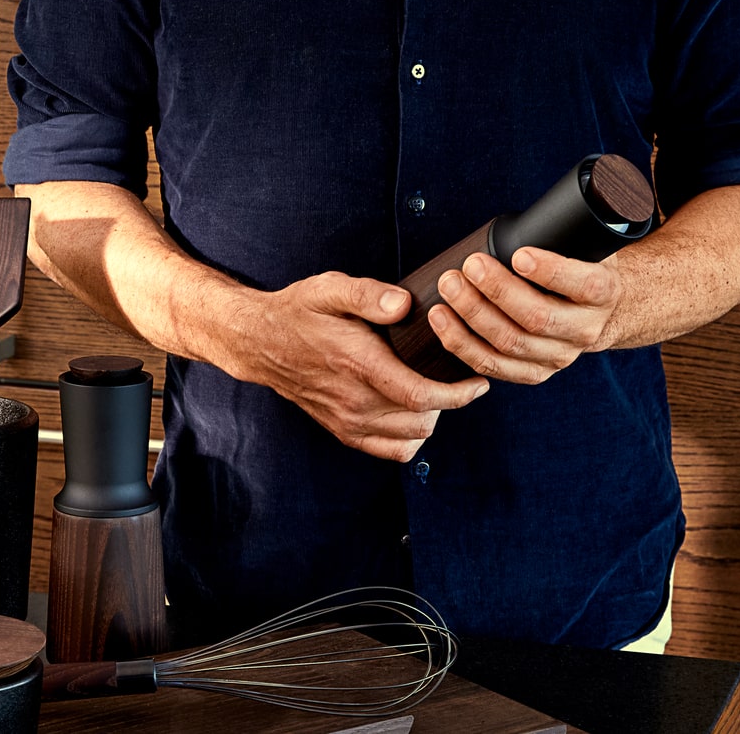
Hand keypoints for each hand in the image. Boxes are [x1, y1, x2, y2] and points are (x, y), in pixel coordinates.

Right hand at [231, 271, 488, 460]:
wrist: (261, 342)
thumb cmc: (299, 311)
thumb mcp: (330, 288)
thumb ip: (368, 295)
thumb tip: (404, 304)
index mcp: (358, 365)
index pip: (421, 395)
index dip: (458, 393)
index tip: (478, 380)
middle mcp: (354, 401)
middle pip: (422, 421)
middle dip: (450, 401)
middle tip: (459, 374)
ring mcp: (347, 421)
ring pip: (409, 438)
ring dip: (431, 418)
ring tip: (437, 389)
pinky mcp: (342, 431)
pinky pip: (389, 450)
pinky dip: (409, 437)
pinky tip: (412, 410)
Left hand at [428, 247, 621, 383]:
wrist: (600, 311)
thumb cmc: (581, 266)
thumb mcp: (585, 246)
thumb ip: (561, 235)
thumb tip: (525, 217)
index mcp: (603, 293)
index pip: (583, 285)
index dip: (551, 272)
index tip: (519, 255)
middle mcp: (584, 329)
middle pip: (538, 317)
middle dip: (498, 290)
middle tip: (470, 265)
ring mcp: (559, 356)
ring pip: (511, 343)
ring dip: (473, 314)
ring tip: (449, 286)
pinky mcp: (534, 372)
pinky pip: (493, 365)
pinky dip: (462, 343)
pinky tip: (442, 320)